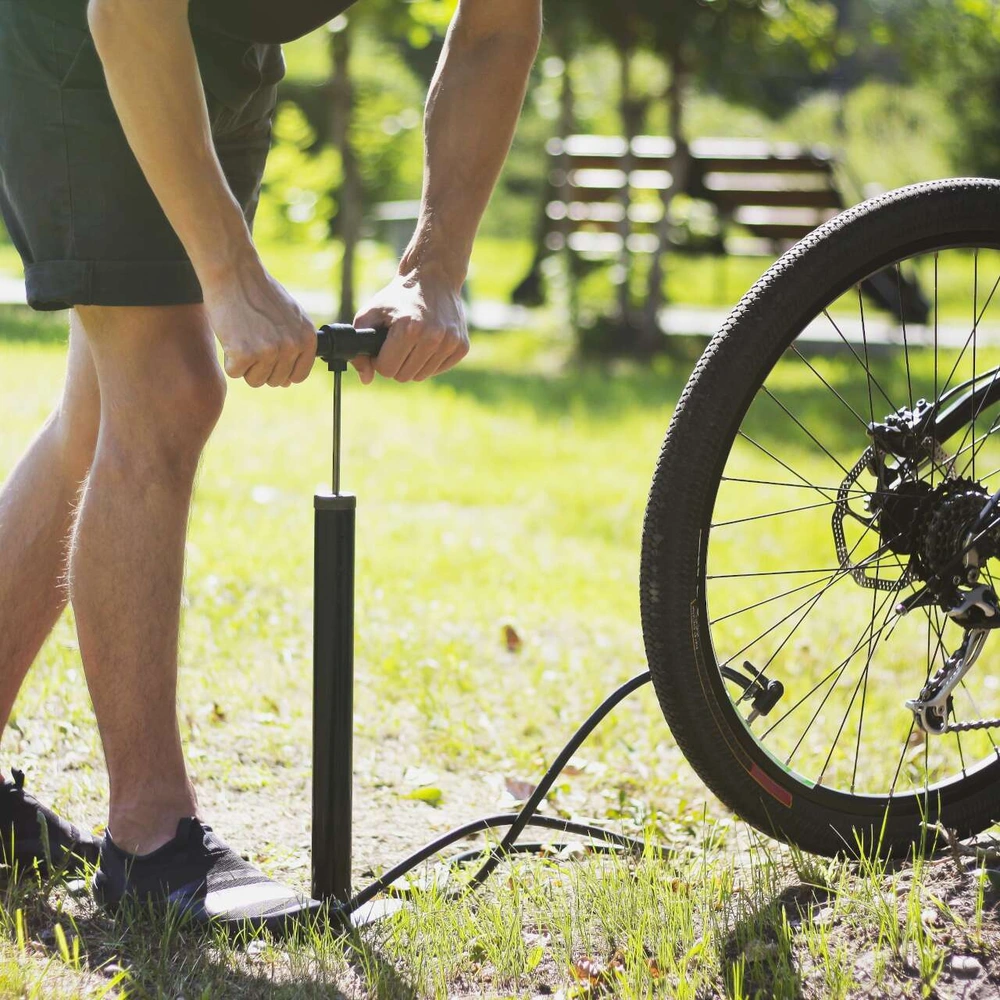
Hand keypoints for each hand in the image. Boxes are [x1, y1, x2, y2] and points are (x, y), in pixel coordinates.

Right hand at [202, 255, 316, 387]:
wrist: (234, 273)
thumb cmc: (259, 292)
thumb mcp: (291, 316)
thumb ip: (295, 344)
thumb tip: (289, 380)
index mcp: (307, 338)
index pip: (298, 376)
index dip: (281, 371)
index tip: (269, 359)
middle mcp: (292, 346)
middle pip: (275, 381)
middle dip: (261, 367)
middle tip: (251, 340)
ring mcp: (269, 351)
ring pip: (255, 380)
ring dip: (245, 364)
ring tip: (242, 337)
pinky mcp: (244, 353)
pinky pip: (235, 372)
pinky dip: (228, 359)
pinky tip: (231, 336)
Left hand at [352, 270, 468, 384]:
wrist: (434, 277)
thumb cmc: (398, 297)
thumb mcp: (370, 313)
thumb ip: (360, 348)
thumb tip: (366, 379)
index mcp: (409, 329)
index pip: (386, 369)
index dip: (381, 359)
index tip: (384, 345)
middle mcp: (433, 337)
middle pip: (403, 376)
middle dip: (396, 362)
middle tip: (398, 342)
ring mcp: (450, 343)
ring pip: (420, 376)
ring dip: (413, 363)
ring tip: (413, 340)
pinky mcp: (462, 347)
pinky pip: (438, 370)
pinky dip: (429, 361)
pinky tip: (428, 341)